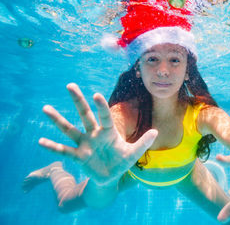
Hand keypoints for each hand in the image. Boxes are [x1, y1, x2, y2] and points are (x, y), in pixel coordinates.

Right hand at [38, 83, 157, 185]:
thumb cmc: (122, 161)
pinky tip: (40, 142)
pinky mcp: (78, 156)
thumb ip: (143, 142)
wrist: (111, 177)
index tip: (95, 94)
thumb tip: (156, 131)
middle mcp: (94, 134)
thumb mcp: (133, 153)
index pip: (104, 115)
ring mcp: (84, 144)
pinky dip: (52, 147)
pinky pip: (64, 151)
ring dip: (58, 120)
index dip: (100, 106)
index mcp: (108, 131)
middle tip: (70, 85)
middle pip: (84, 115)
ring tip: (46, 109)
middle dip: (78, 101)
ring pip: (69, 129)